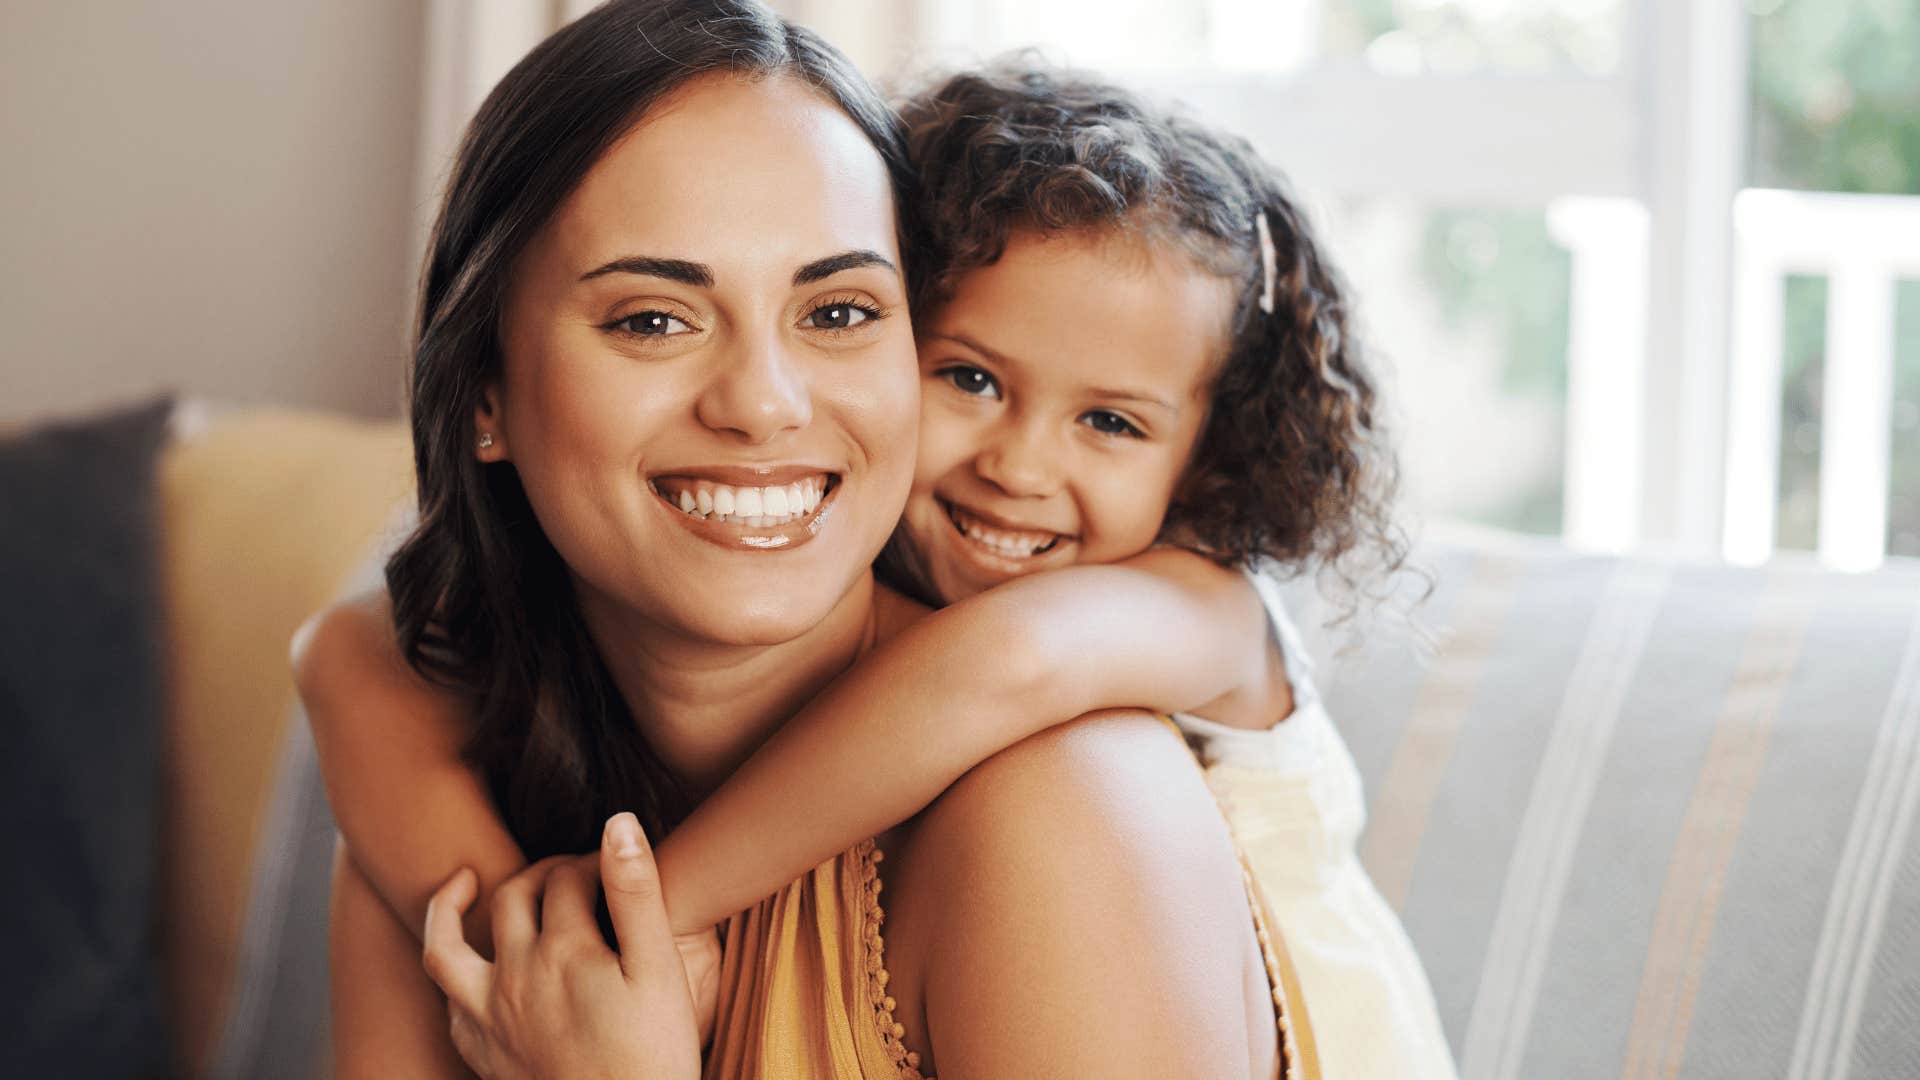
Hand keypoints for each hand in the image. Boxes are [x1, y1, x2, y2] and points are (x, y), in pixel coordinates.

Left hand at [422, 813, 703, 1079]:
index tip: (618, 866)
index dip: (594, 860)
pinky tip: (473, 970)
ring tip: (466, 882)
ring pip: (447, 949)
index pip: (567, 877)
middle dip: (542, 872)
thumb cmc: (653, 1057)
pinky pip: (448, 1005)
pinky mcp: (484, 1056)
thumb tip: (618, 821)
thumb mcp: (659, 970)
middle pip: (513, 898)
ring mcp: (490, 1019)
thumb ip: (636, 892)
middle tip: (573, 871)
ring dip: (449, 909)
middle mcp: (514, 977)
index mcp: (562, 950)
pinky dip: (452, 975)